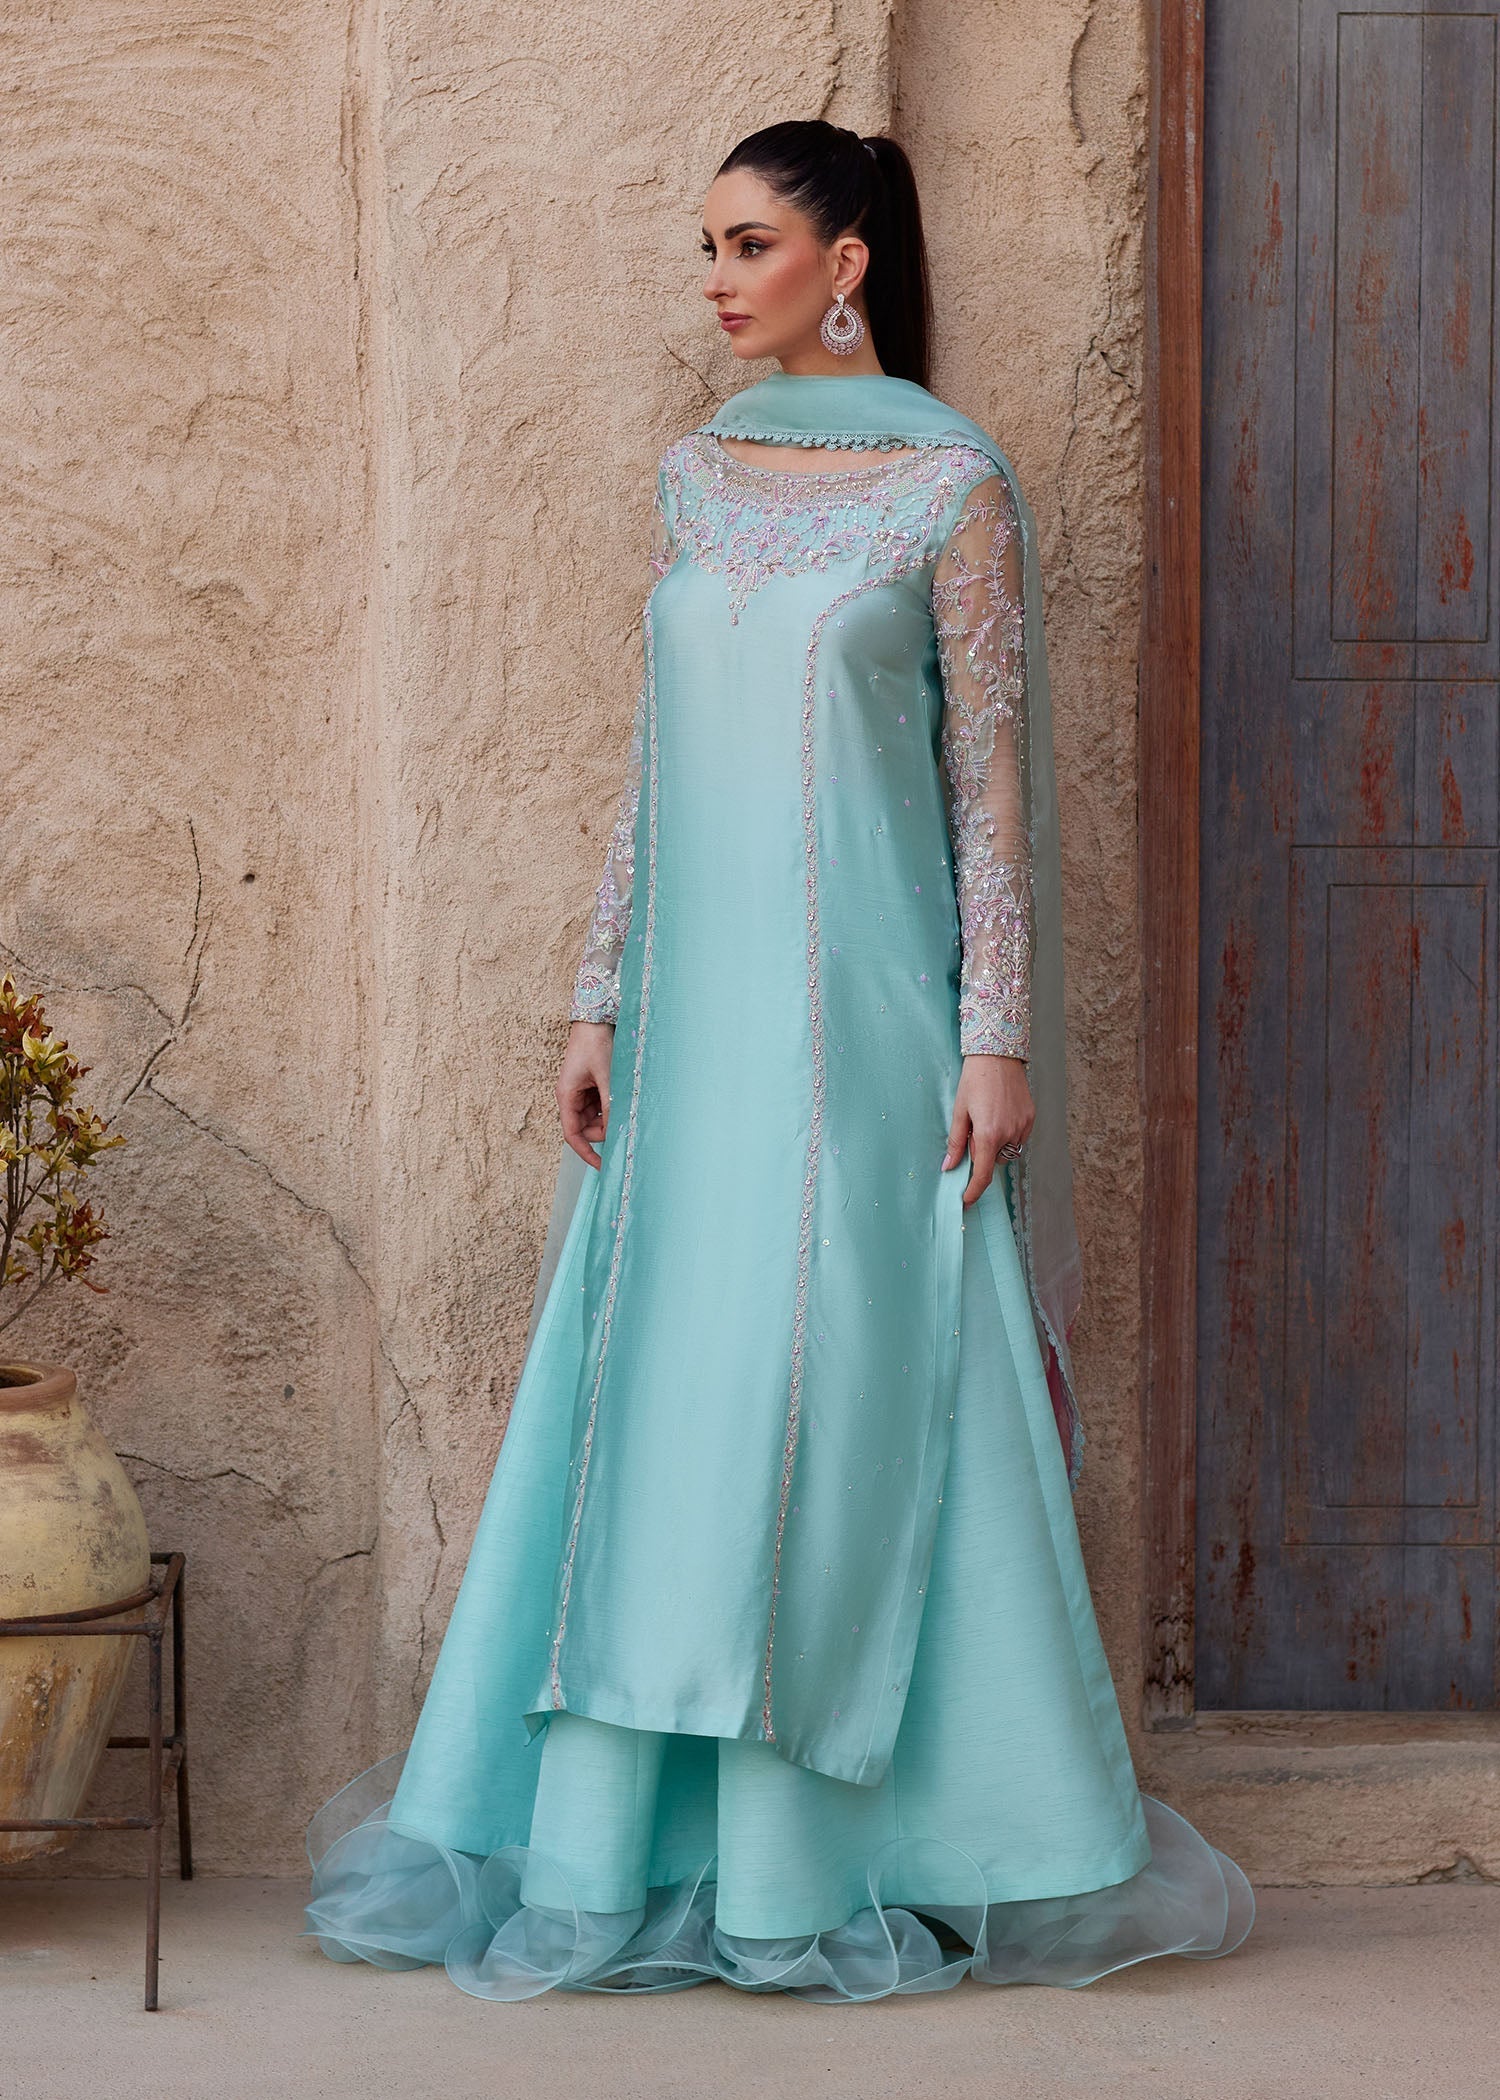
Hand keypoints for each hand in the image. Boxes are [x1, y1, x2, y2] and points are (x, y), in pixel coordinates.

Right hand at [557, 1021, 615, 1168]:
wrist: (596, 1020)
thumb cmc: (595, 1044)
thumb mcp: (606, 1077)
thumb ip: (611, 1104)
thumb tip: (619, 1129)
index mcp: (567, 1096)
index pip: (573, 1134)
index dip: (586, 1152)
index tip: (602, 1165)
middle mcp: (572, 1097)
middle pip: (586, 1128)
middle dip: (604, 1131)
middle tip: (625, 1126)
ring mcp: (582, 1092)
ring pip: (596, 1118)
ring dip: (610, 1118)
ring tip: (626, 1107)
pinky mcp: (592, 1086)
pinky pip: (601, 1106)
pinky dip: (612, 1107)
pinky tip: (624, 1099)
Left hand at [941, 1054, 1033, 1207]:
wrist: (998, 1054)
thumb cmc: (974, 1080)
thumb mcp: (959, 1110)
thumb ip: (955, 1142)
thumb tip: (949, 1167)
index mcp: (988, 1134)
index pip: (982, 1175)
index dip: (973, 1191)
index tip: (966, 1200)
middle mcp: (1009, 1133)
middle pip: (994, 1161)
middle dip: (982, 1154)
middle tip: (972, 1131)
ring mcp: (1023, 1126)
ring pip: (1007, 1150)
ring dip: (996, 1145)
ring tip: (986, 1118)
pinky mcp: (1031, 1117)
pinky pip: (1019, 1137)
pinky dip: (1008, 1134)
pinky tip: (999, 1114)